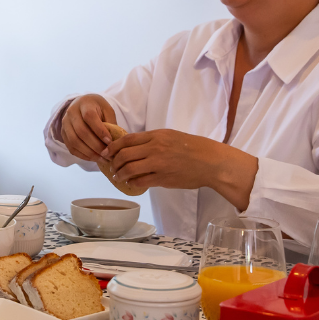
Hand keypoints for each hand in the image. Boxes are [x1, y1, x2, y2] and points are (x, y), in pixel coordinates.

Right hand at [60, 94, 116, 160]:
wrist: (82, 105)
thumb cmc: (97, 108)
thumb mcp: (107, 110)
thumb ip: (111, 123)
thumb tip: (115, 143)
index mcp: (84, 103)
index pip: (89, 117)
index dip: (100, 131)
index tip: (110, 142)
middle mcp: (71, 112)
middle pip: (81, 131)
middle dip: (95, 145)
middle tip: (107, 154)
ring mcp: (65, 123)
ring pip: (74, 141)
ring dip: (89, 153)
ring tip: (102, 158)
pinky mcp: (63, 133)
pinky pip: (71, 147)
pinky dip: (82, 155)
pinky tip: (93, 158)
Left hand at [106, 129, 258, 210]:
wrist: (211, 162)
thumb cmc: (193, 148)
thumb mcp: (171, 136)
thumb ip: (153, 140)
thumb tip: (134, 146)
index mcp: (156, 136)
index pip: (127, 139)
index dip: (113, 146)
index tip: (107, 152)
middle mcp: (155, 148)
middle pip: (124, 155)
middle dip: (114, 162)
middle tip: (111, 167)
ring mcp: (158, 164)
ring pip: (129, 169)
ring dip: (120, 174)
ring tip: (118, 177)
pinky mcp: (163, 178)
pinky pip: (141, 182)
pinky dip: (132, 183)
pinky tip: (131, 183)